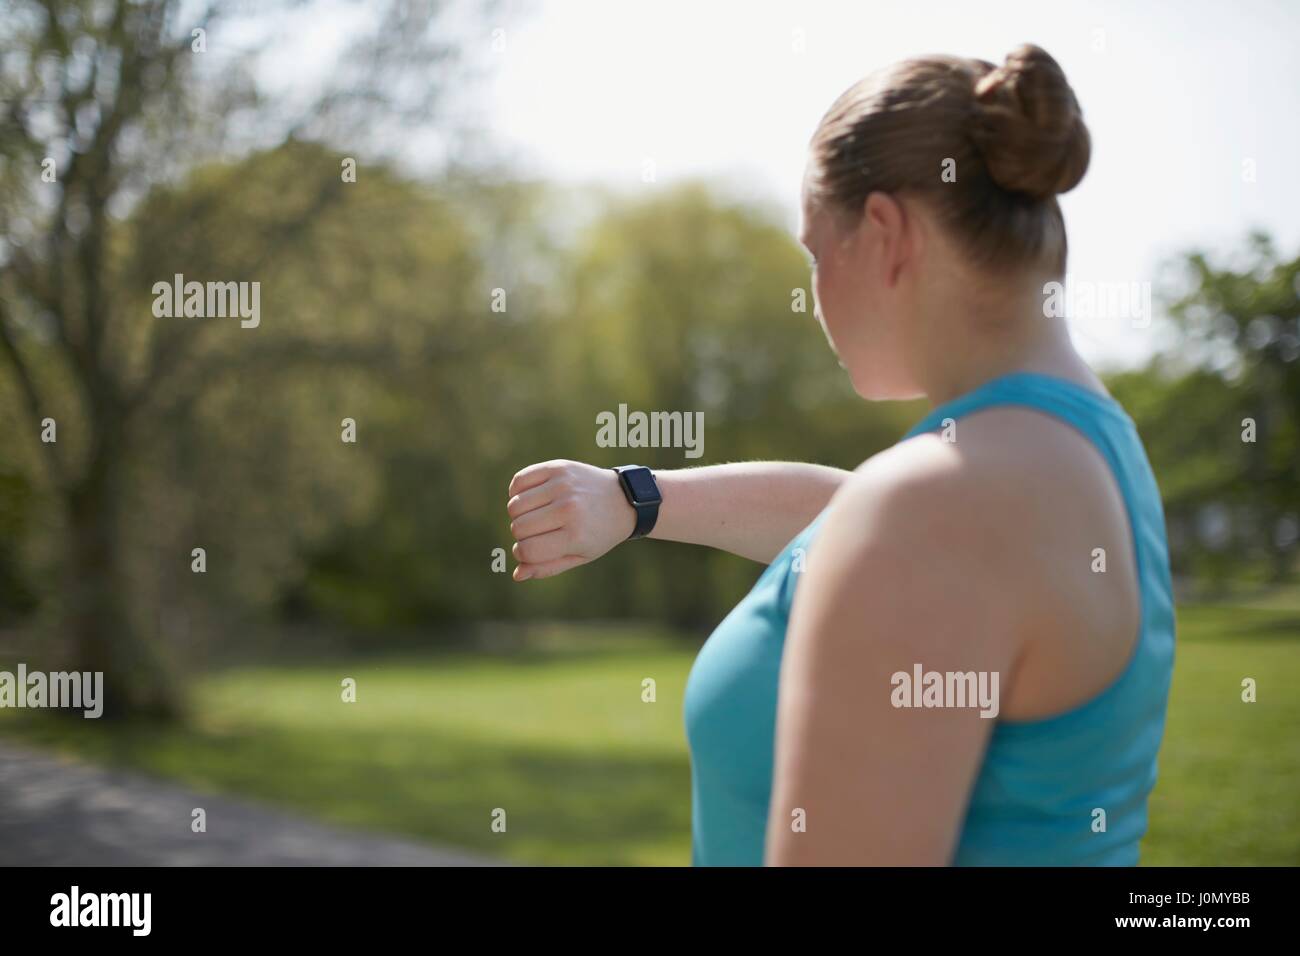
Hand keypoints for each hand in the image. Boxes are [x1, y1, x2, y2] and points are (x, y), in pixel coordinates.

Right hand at [506, 460, 636, 580]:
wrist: (624, 499)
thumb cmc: (599, 533)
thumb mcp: (580, 556)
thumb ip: (547, 567)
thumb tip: (517, 575)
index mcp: (575, 535)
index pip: (527, 550)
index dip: (522, 554)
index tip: (529, 552)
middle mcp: (568, 508)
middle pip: (518, 527)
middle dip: (521, 535)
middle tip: (537, 533)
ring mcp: (562, 485)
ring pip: (514, 505)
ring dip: (518, 514)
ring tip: (534, 515)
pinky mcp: (558, 467)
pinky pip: (518, 481)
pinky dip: (516, 492)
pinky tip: (529, 498)